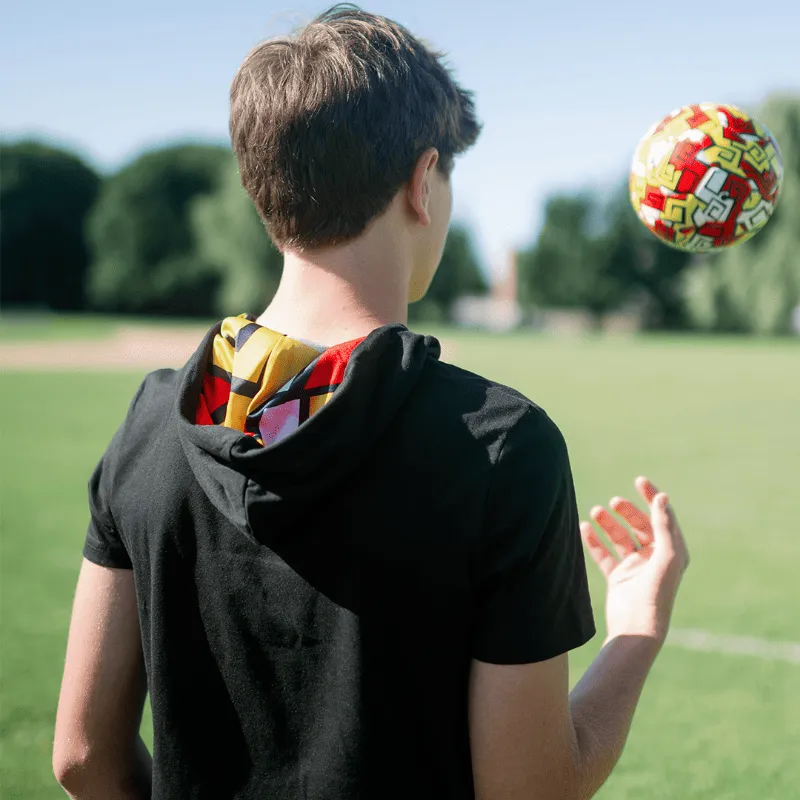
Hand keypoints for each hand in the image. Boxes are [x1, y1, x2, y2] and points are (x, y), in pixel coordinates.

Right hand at [580, 476, 688, 647]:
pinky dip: (594, 540)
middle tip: (613, 502)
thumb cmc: (657, 592)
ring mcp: (635, 568)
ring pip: (619, 537)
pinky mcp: (618, 577)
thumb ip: (663, 525)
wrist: (637, 628)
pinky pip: (604, 554)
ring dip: (608, 523)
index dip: (651, 497)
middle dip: (626, 511)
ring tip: (594, 511)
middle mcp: (654, 558)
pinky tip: (584, 527)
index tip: (638, 480)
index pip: (661, 517)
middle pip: (639, 525)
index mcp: (671, 551)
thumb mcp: (666, 555)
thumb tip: (661, 497)